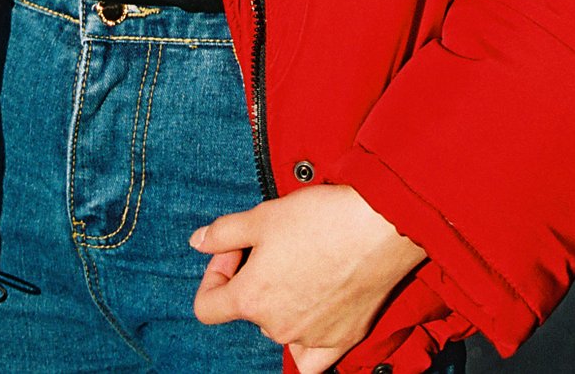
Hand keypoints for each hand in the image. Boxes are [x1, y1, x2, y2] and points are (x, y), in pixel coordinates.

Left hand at [191, 184, 425, 373]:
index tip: (234, 250)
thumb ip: (223, 233)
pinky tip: (313, 314)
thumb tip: (197, 242)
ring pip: (280, 327)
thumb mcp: (261, 216)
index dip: (214, 275)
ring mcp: (310, 339)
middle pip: (250, 312)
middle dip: (254, 280)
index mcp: (251, 299)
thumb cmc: (319, 218)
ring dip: (282, 302)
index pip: (207, 307)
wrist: (378, 225)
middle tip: (275, 245)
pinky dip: (307, 343)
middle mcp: (277, 327)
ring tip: (302, 263)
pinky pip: (312, 359)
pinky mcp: (341, 341)